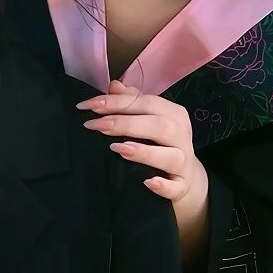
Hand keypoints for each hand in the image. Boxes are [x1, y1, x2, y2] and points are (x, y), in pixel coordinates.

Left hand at [76, 80, 206, 203]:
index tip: (87, 106)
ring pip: (171, 156)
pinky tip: (148, 182)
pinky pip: (176, 187)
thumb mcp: (148, 120)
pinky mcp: (183, 186)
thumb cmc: (160, 143)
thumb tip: (113, 86)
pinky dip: (164, 186)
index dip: (116, 102)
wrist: (184, 177)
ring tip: (119, 149)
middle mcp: (181, 136)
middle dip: (126, 124)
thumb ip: (132, 102)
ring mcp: (184, 163)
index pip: (146, 103)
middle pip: (160, 125)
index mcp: (173, 114)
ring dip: (145, 152)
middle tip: (96, 125)